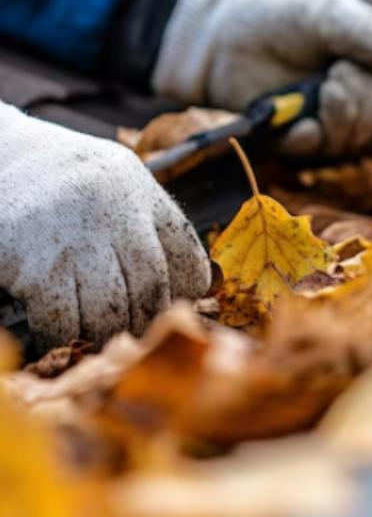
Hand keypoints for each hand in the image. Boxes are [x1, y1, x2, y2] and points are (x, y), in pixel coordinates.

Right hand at [0, 104, 210, 350]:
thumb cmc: (54, 178)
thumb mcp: (111, 180)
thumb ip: (145, 219)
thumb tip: (189, 282)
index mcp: (138, 191)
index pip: (186, 253)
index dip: (189, 288)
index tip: (181, 305)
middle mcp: (113, 213)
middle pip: (151, 287)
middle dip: (147, 319)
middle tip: (138, 335)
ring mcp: (75, 241)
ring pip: (111, 311)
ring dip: (108, 334)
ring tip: (102, 338)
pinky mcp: (36, 267)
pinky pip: (64, 320)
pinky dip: (66, 335)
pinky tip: (61, 334)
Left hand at [151, 0, 371, 156]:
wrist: (220, 35)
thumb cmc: (279, 17)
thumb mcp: (329, 14)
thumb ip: (371, 32)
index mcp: (370, 77)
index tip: (362, 67)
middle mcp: (351, 108)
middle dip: (362, 104)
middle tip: (334, 74)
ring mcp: (322, 128)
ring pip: (353, 147)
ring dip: (340, 121)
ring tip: (318, 91)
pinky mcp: (292, 143)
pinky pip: (317, 155)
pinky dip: (312, 140)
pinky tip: (301, 125)